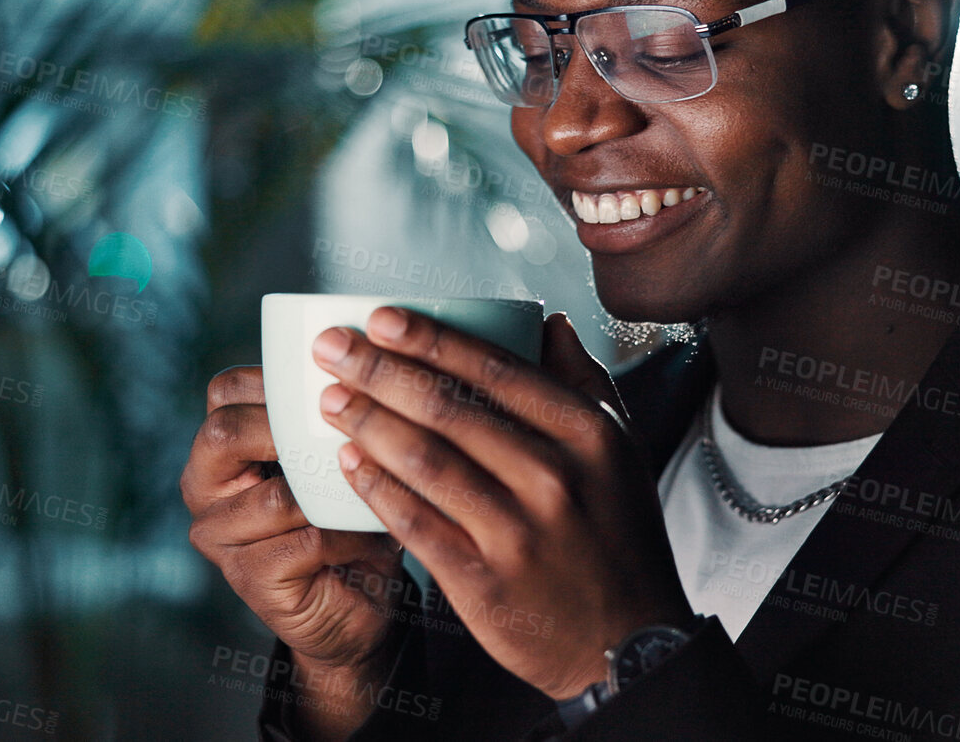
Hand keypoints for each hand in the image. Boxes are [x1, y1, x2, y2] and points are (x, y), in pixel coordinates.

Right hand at [180, 366, 408, 739]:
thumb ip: (331, 414)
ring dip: (336, 492)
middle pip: (225, 433)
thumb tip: (360, 365)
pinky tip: (373, 535)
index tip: (334, 379)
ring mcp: (218, 538)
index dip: (276, 379)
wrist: (364, 600)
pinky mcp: (248, 580)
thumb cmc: (352, 512)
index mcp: (219, 447)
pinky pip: (304, 541)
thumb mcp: (340, 454)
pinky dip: (347, 535)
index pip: (225, 391)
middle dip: (290, 428)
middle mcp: (203, 489)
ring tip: (375, 493)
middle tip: (349, 432)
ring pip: (275, 495)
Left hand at [311, 308, 694, 699]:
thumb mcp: (620, 449)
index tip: (380, 320)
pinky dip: (376, 488)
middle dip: (378, 371)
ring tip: (329, 399)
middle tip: (331, 348)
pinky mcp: (483, 580)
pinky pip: (415, 522)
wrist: (630, 640)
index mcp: (586, 433)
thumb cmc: (618, 534)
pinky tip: (347, 463)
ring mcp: (516, 532)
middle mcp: (553, 477)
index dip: (430, 340)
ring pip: (425, 460)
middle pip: (448, 409)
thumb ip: (583, 381)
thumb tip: (550, 322)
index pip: (494, 370)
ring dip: (368, 423)